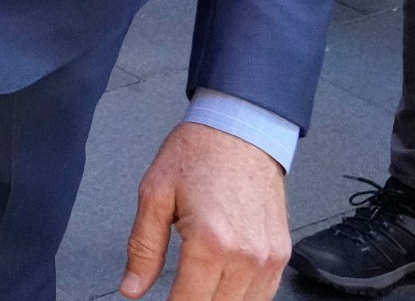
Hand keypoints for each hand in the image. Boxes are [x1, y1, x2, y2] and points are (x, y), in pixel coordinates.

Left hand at [121, 122, 289, 300]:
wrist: (240, 131)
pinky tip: (221, 286)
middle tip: (175, 294)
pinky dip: (241, 297)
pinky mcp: (282, 254)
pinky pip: (263, 294)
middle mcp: (247, 255)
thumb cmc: (198, 154)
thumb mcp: (154, 196)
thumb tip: (132, 288)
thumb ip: (143, 248)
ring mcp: (269, 257)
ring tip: (194, 288)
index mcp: (211, 242)